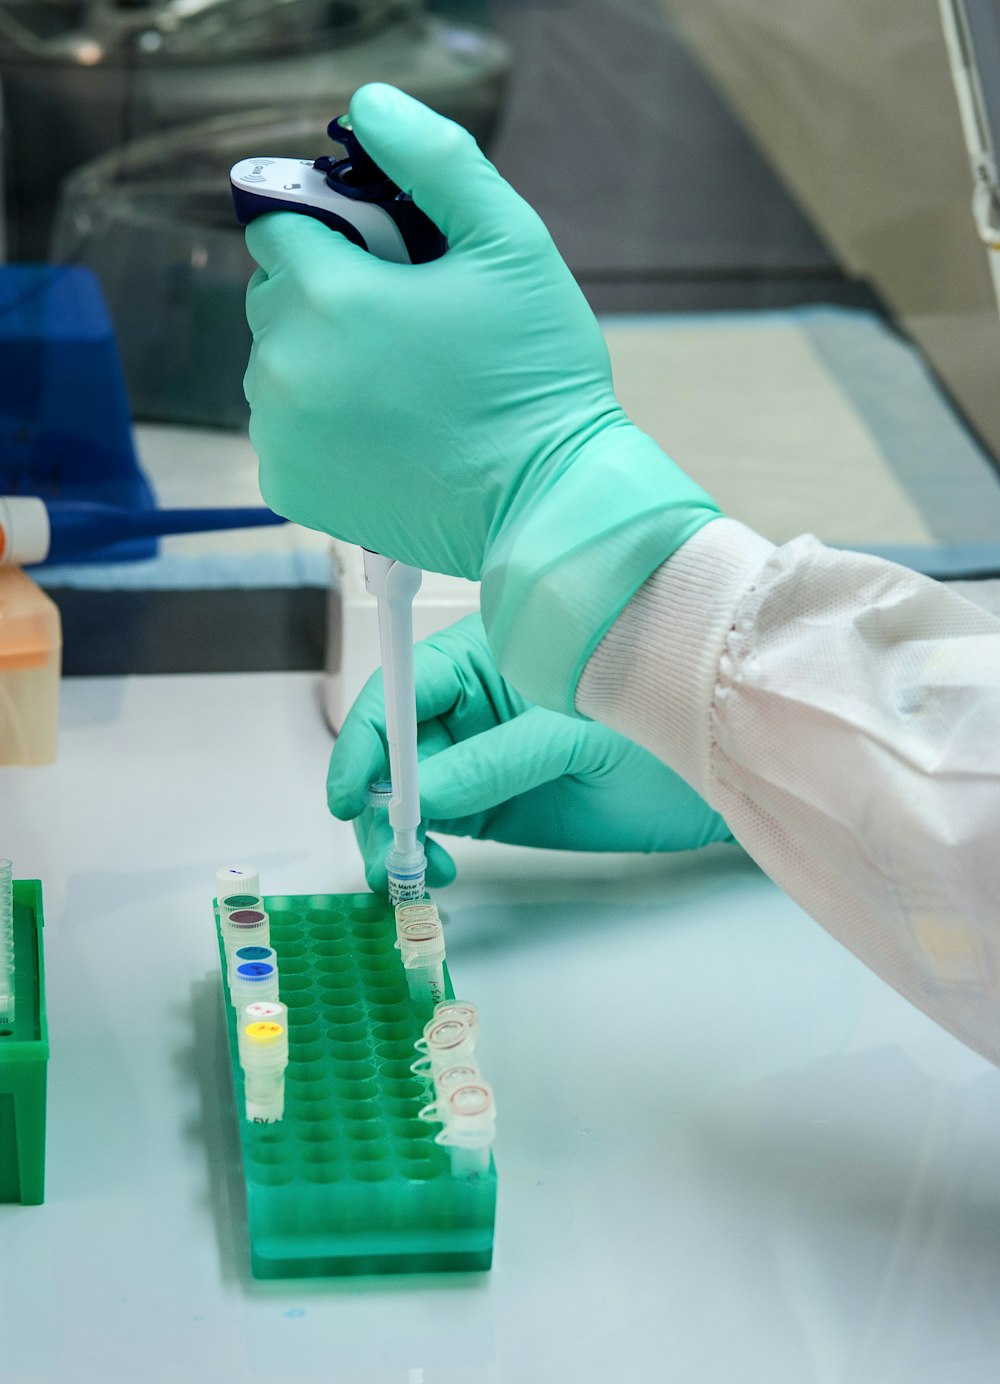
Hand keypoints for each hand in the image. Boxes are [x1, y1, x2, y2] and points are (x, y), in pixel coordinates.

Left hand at [244, 84, 718, 714]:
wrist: (544, 503)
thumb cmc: (536, 376)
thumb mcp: (511, 244)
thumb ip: (435, 160)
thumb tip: (368, 105)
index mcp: (330, 295)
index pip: (278, 225)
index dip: (331, 232)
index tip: (385, 261)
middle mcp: (285, 363)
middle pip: (273, 296)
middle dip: (325, 296)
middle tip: (405, 329)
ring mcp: (280, 431)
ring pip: (275, 362)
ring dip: (319, 361)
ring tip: (399, 387)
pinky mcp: (288, 485)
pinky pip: (280, 427)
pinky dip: (317, 423)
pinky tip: (380, 433)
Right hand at [327, 615, 730, 891]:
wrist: (713, 773)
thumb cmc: (658, 719)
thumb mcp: (575, 735)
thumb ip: (497, 762)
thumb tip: (419, 796)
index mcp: (483, 659)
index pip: (401, 692)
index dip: (365, 739)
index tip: (350, 793)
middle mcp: (468, 707)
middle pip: (390, 748)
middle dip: (374, 801)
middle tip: (384, 852)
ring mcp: (476, 758)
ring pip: (404, 794)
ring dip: (391, 836)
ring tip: (410, 872)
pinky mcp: (490, 805)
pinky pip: (434, 826)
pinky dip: (419, 852)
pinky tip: (432, 872)